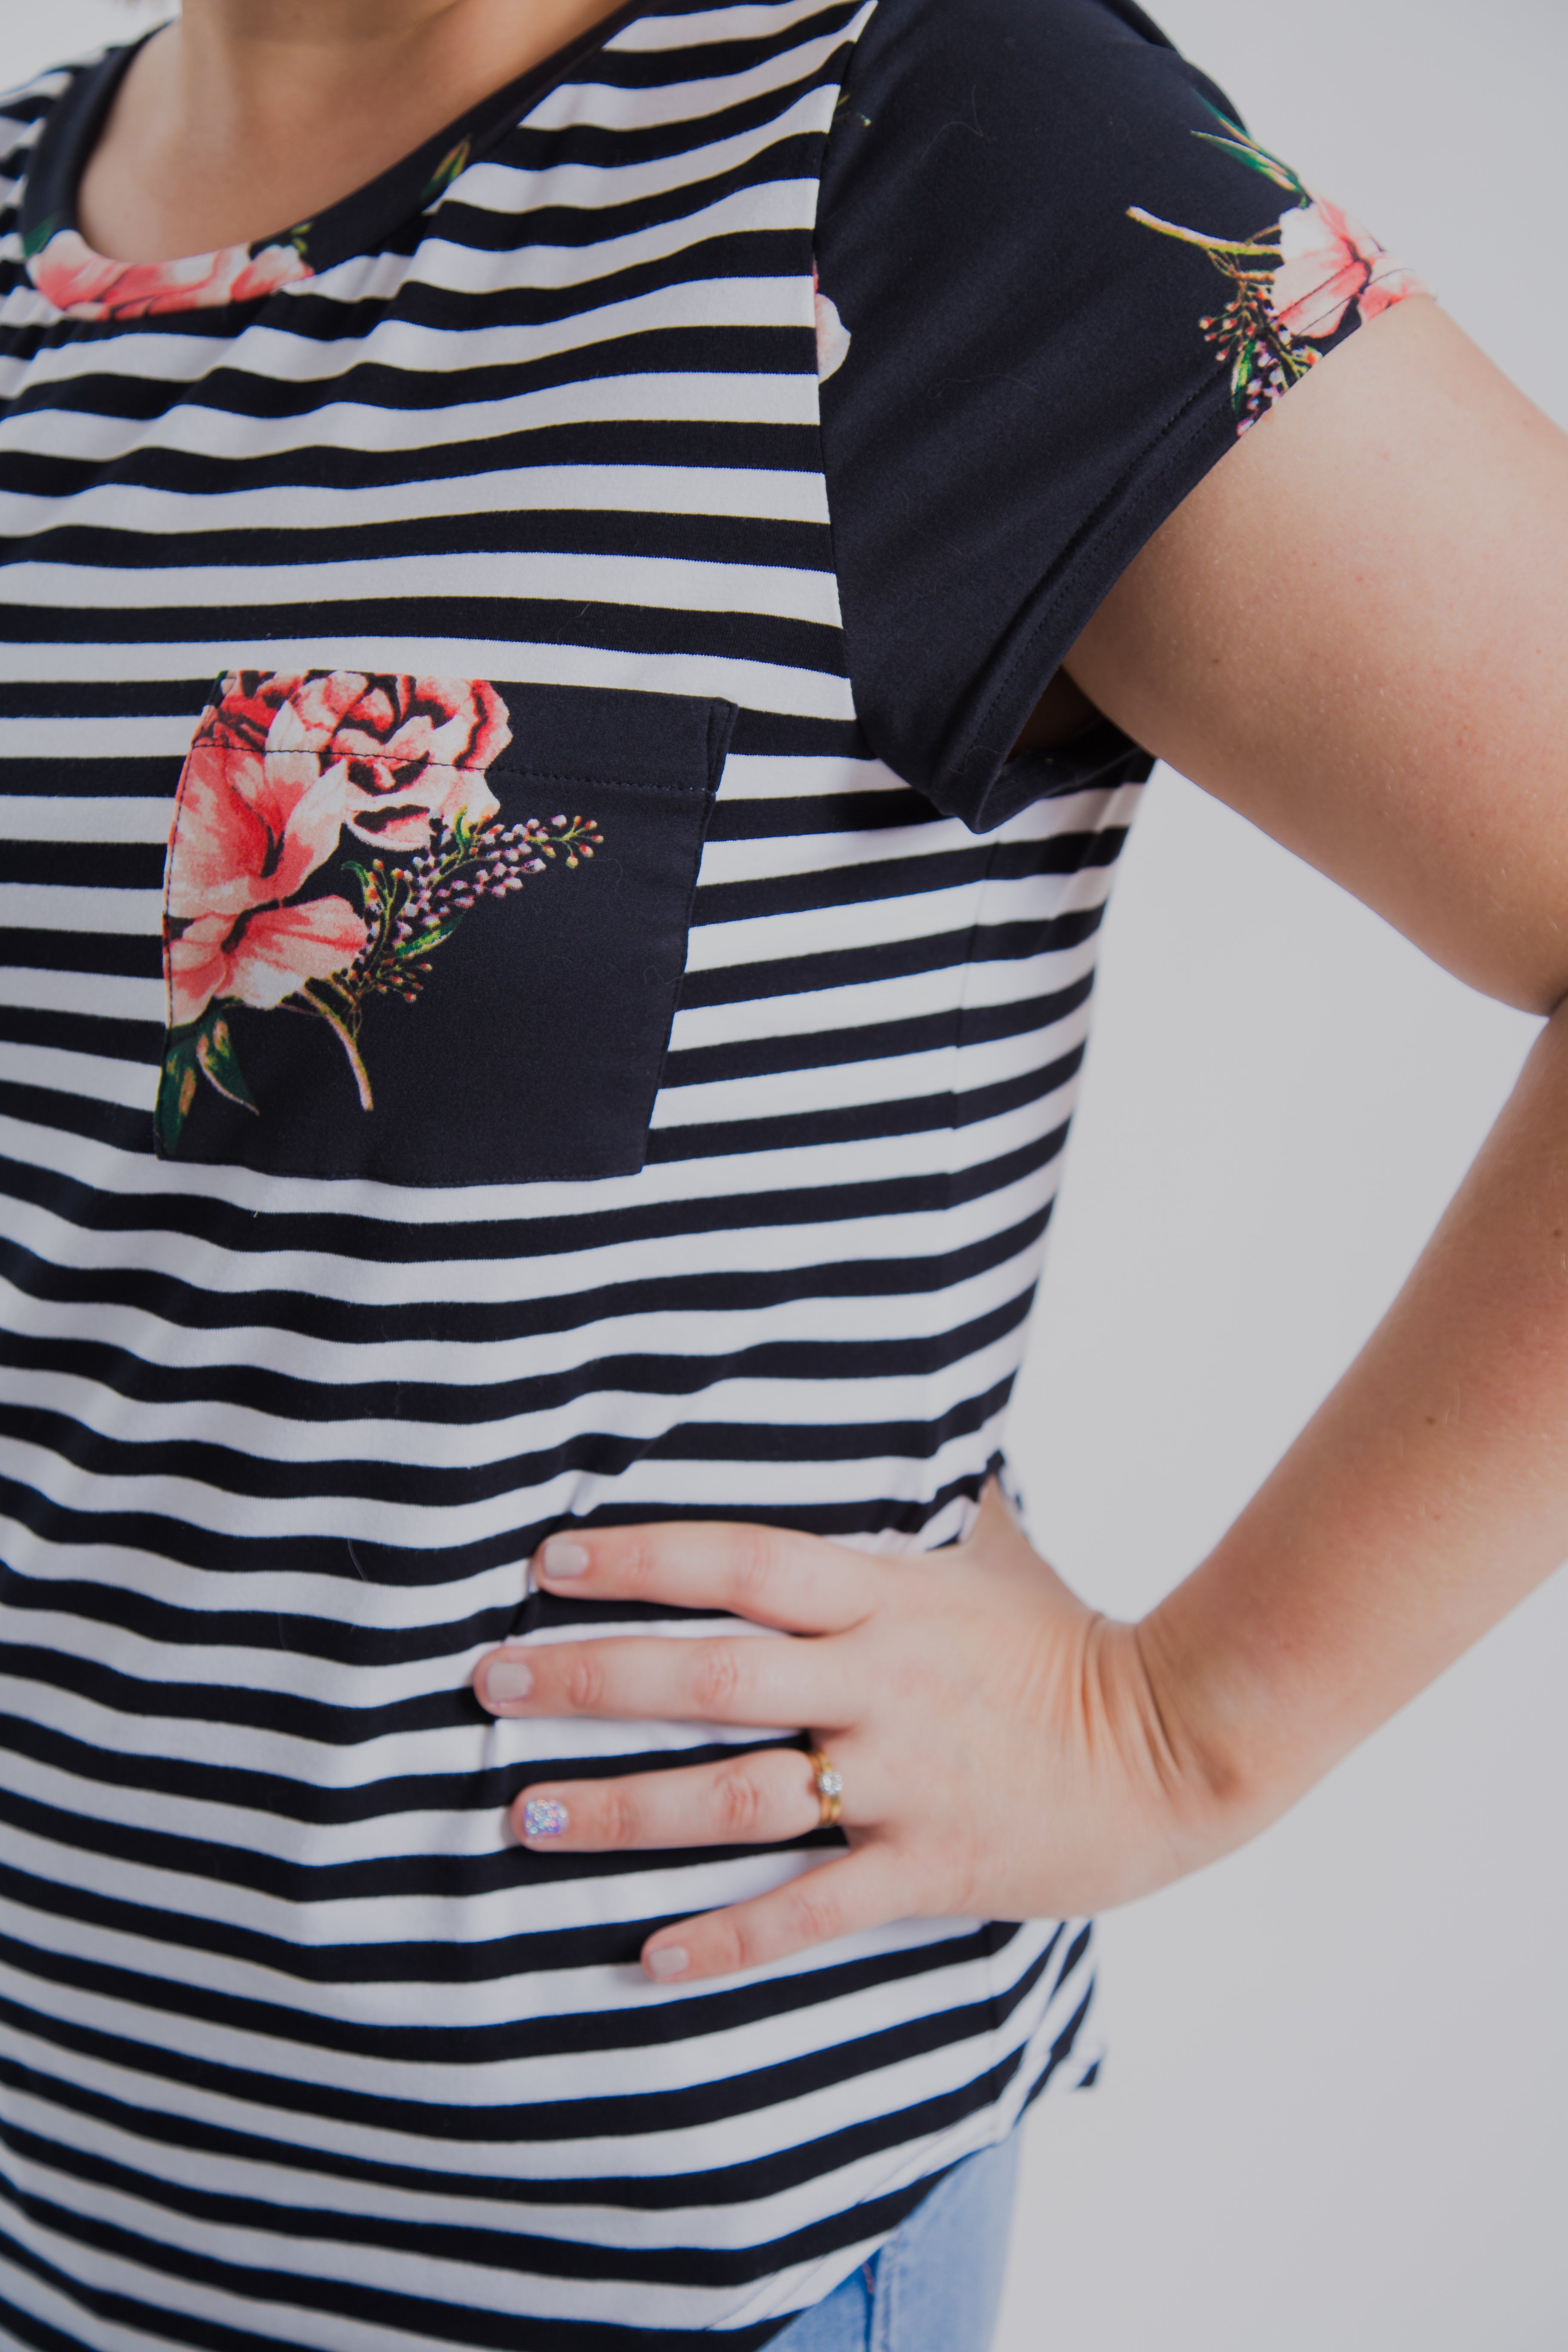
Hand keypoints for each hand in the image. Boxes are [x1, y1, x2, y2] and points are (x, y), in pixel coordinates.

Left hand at [474, 1484, 1232, 1983]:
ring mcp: (904, 1782)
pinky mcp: (931, 1868)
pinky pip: (811, 1911)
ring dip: (626, 1810)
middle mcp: (880, 1686)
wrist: (1179, 1741)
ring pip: (739, 1797)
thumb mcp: (992, 1551)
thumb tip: (887, 1425)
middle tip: (489, 1686)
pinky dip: (727, 1940)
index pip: (744, 1564)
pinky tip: (646, 1956)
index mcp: (889, 1600)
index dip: (645, 1559)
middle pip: (713, 1677)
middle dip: (593, 1679)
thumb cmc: (1066, 1639)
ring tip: (528, 1816)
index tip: (549, 1563)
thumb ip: (919, 1503)